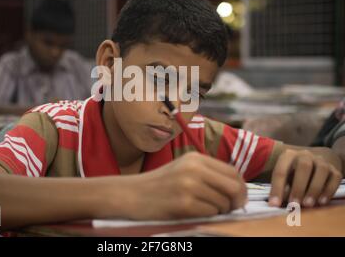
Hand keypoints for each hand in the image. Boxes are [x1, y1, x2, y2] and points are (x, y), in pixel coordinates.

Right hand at [123, 152, 246, 219]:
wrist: (132, 194)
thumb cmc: (160, 185)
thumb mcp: (184, 169)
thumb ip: (208, 174)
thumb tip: (238, 189)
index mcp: (196, 158)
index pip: (233, 172)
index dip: (241, 188)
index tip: (238, 198)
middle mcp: (194, 168)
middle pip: (234, 187)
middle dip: (237, 201)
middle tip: (230, 209)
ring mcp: (189, 185)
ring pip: (223, 203)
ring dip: (218, 210)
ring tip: (201, 208)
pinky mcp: (184, 203)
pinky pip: (210, 213)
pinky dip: (206, 216)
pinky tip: (192, 212)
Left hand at [269, 149, 342, 207]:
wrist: (312, 163)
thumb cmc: (292, 174)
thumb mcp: (283, 178)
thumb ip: (282, 188)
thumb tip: (279, 202)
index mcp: (288, 155)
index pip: (281, 171)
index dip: (277, 188)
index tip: (274, 204)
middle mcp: (305, 155)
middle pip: (304, 166)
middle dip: (298, 187)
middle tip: (294, 204)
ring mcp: (321, 161)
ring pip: (321, 170)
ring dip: (314, 188)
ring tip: (307, 204)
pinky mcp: (334, 169)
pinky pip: (335, 177)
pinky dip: (328, 190)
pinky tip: (321, 202)